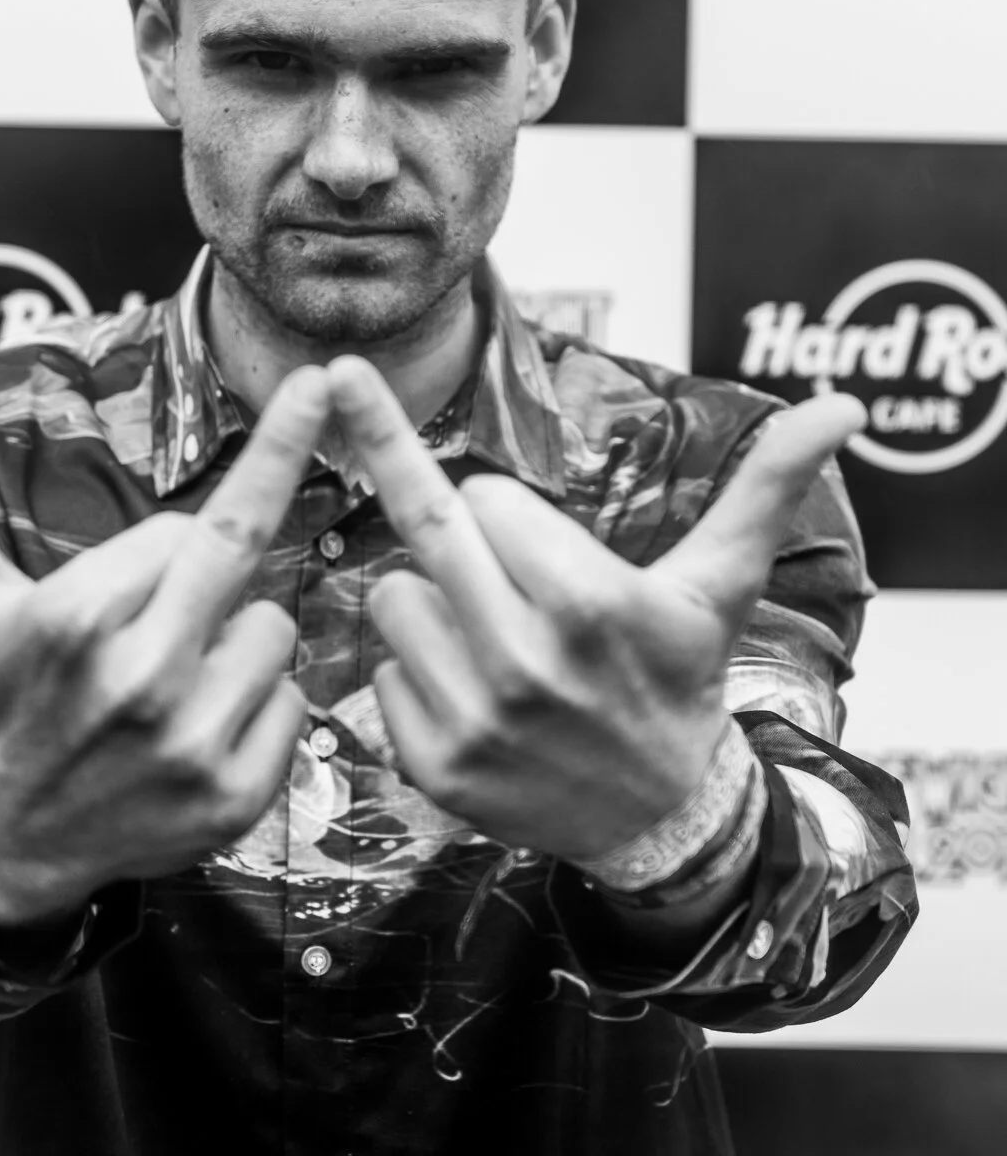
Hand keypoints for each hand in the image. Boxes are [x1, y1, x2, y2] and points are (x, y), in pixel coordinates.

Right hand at [0, 366, 329, 926]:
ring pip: (277, 629)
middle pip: (246, 544)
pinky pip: (294, 703)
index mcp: (78, 619)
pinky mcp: (234, 798)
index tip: (164, 546)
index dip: (170, 543)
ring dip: (240, 638)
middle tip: (319, 386)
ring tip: (178, 672)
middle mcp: (140, 679)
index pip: (187, 525)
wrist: (8, 840)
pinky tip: (203, 723)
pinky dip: (261, 706)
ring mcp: (193, 744)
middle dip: (282, 460)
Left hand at [327, 355, 863, 863]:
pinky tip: (475, 696)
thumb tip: (842, 406)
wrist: (662, 816)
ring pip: (392, 598)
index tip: (544, 550)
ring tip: (496, 639)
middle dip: (460, 537)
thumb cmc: (681, 676)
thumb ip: (767, 483)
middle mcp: (523, 663)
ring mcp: (472, 721)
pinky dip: (416, 675)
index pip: (481, 493)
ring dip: (432, 605)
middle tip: (495, 567)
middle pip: (425, 530)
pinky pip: (380, 673)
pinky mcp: (433, 767)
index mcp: (588, 602)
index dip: (509, 514)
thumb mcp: (721, 581)